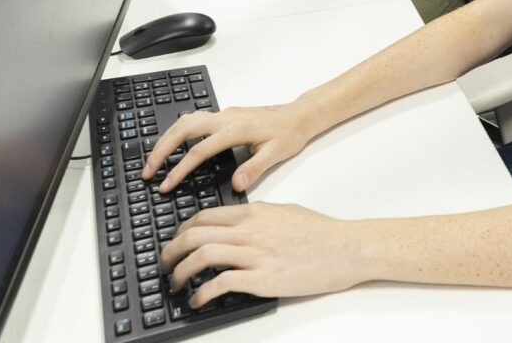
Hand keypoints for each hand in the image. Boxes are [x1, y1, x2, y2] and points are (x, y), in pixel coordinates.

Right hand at [141, 103, 309, 194]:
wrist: (298, 116)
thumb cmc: (289, 134)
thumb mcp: (276, 154)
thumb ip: (254, 168)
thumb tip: (235, 184)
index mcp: (236, 129)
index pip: (200, 150)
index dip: (180, 169)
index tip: (165, 185)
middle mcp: (225, 118)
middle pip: (183, 129)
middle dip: (162, 150)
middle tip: (147, 171)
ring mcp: (223, 114)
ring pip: (185, 121)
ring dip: (166, 139)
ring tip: (153, 160)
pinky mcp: (224, 115)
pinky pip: (193, 119)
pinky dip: (177, 131)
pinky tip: (172, 144)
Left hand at [162, 203, 364, 306]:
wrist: (347, 248)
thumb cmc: (322, 232)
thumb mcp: (285, 212)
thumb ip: (257, 216)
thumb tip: (236, 223)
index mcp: (254, 211)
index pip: (203, 216)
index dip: (180, 231)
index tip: (174, 243)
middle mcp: (250, 230)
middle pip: (194, 234)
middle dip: (170, 250)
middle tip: (164, 264)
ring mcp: (256, 254)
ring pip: (201, 256)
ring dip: (180, 272)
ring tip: (175, 283)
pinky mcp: (263, 279)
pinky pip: (221, 283)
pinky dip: (202, 293)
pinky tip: (197, 300)